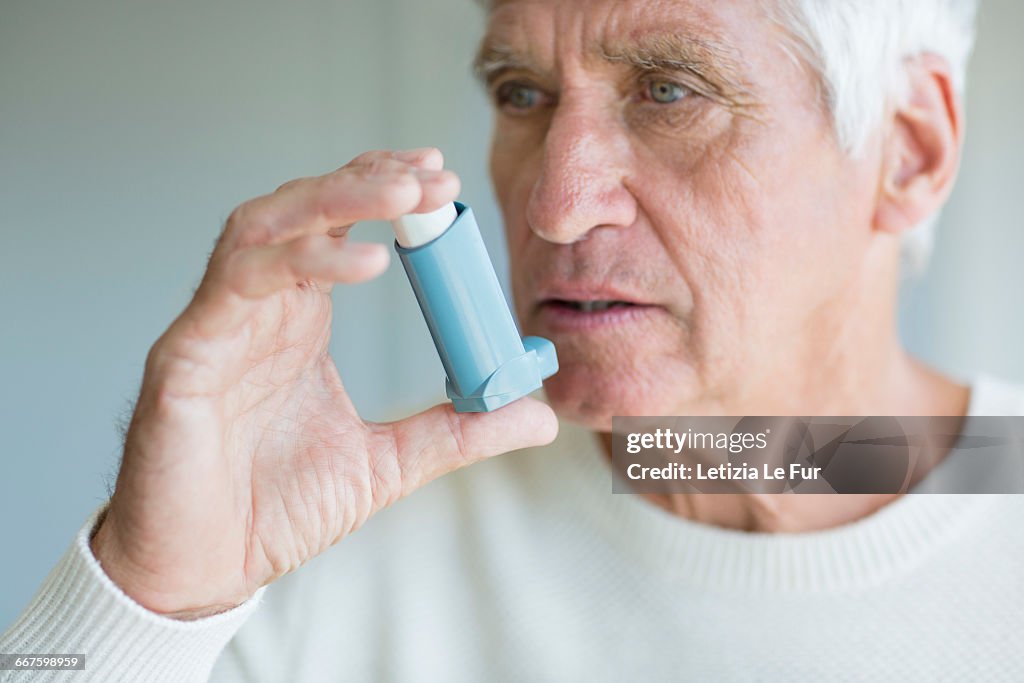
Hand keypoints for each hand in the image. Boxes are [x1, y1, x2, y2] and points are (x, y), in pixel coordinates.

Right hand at [90, 148, 557, 617]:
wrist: (204, 569)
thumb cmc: (276, 510)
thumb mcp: (389, 464)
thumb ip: (459, 432)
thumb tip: (539, 415)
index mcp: (298, 322)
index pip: (339, 230)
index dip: (384, 197)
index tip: (443, 182)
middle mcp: (258, 308)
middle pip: (305, 210)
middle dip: (369, 182)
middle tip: (435, 175)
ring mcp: (220, 323)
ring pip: (266, 225)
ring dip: (335, 199)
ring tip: (404, 194)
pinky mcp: (186, 353)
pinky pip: (239, 283)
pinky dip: (302, 262)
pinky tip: (365, 264)